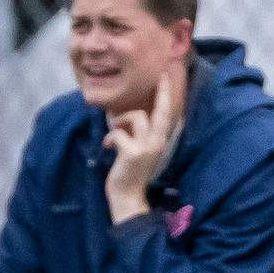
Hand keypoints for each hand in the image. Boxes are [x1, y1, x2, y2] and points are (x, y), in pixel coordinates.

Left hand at [104, 71, 178, 220]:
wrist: (127, 197)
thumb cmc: (129, 172)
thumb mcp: (137, 151)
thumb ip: (136, 135)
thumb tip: (124, 118)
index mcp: (159, 141)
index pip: (165, 115)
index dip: (165, 95)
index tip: (164, 77)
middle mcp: (157, 142)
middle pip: (161, 111)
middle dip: (161, 92)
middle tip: (161, 76)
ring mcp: (147, 148)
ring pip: (137, 117)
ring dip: (120, 120)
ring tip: (114, 132)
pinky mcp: (133, 153)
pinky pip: (118, 132)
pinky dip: (110, 136)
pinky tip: (107, 146)